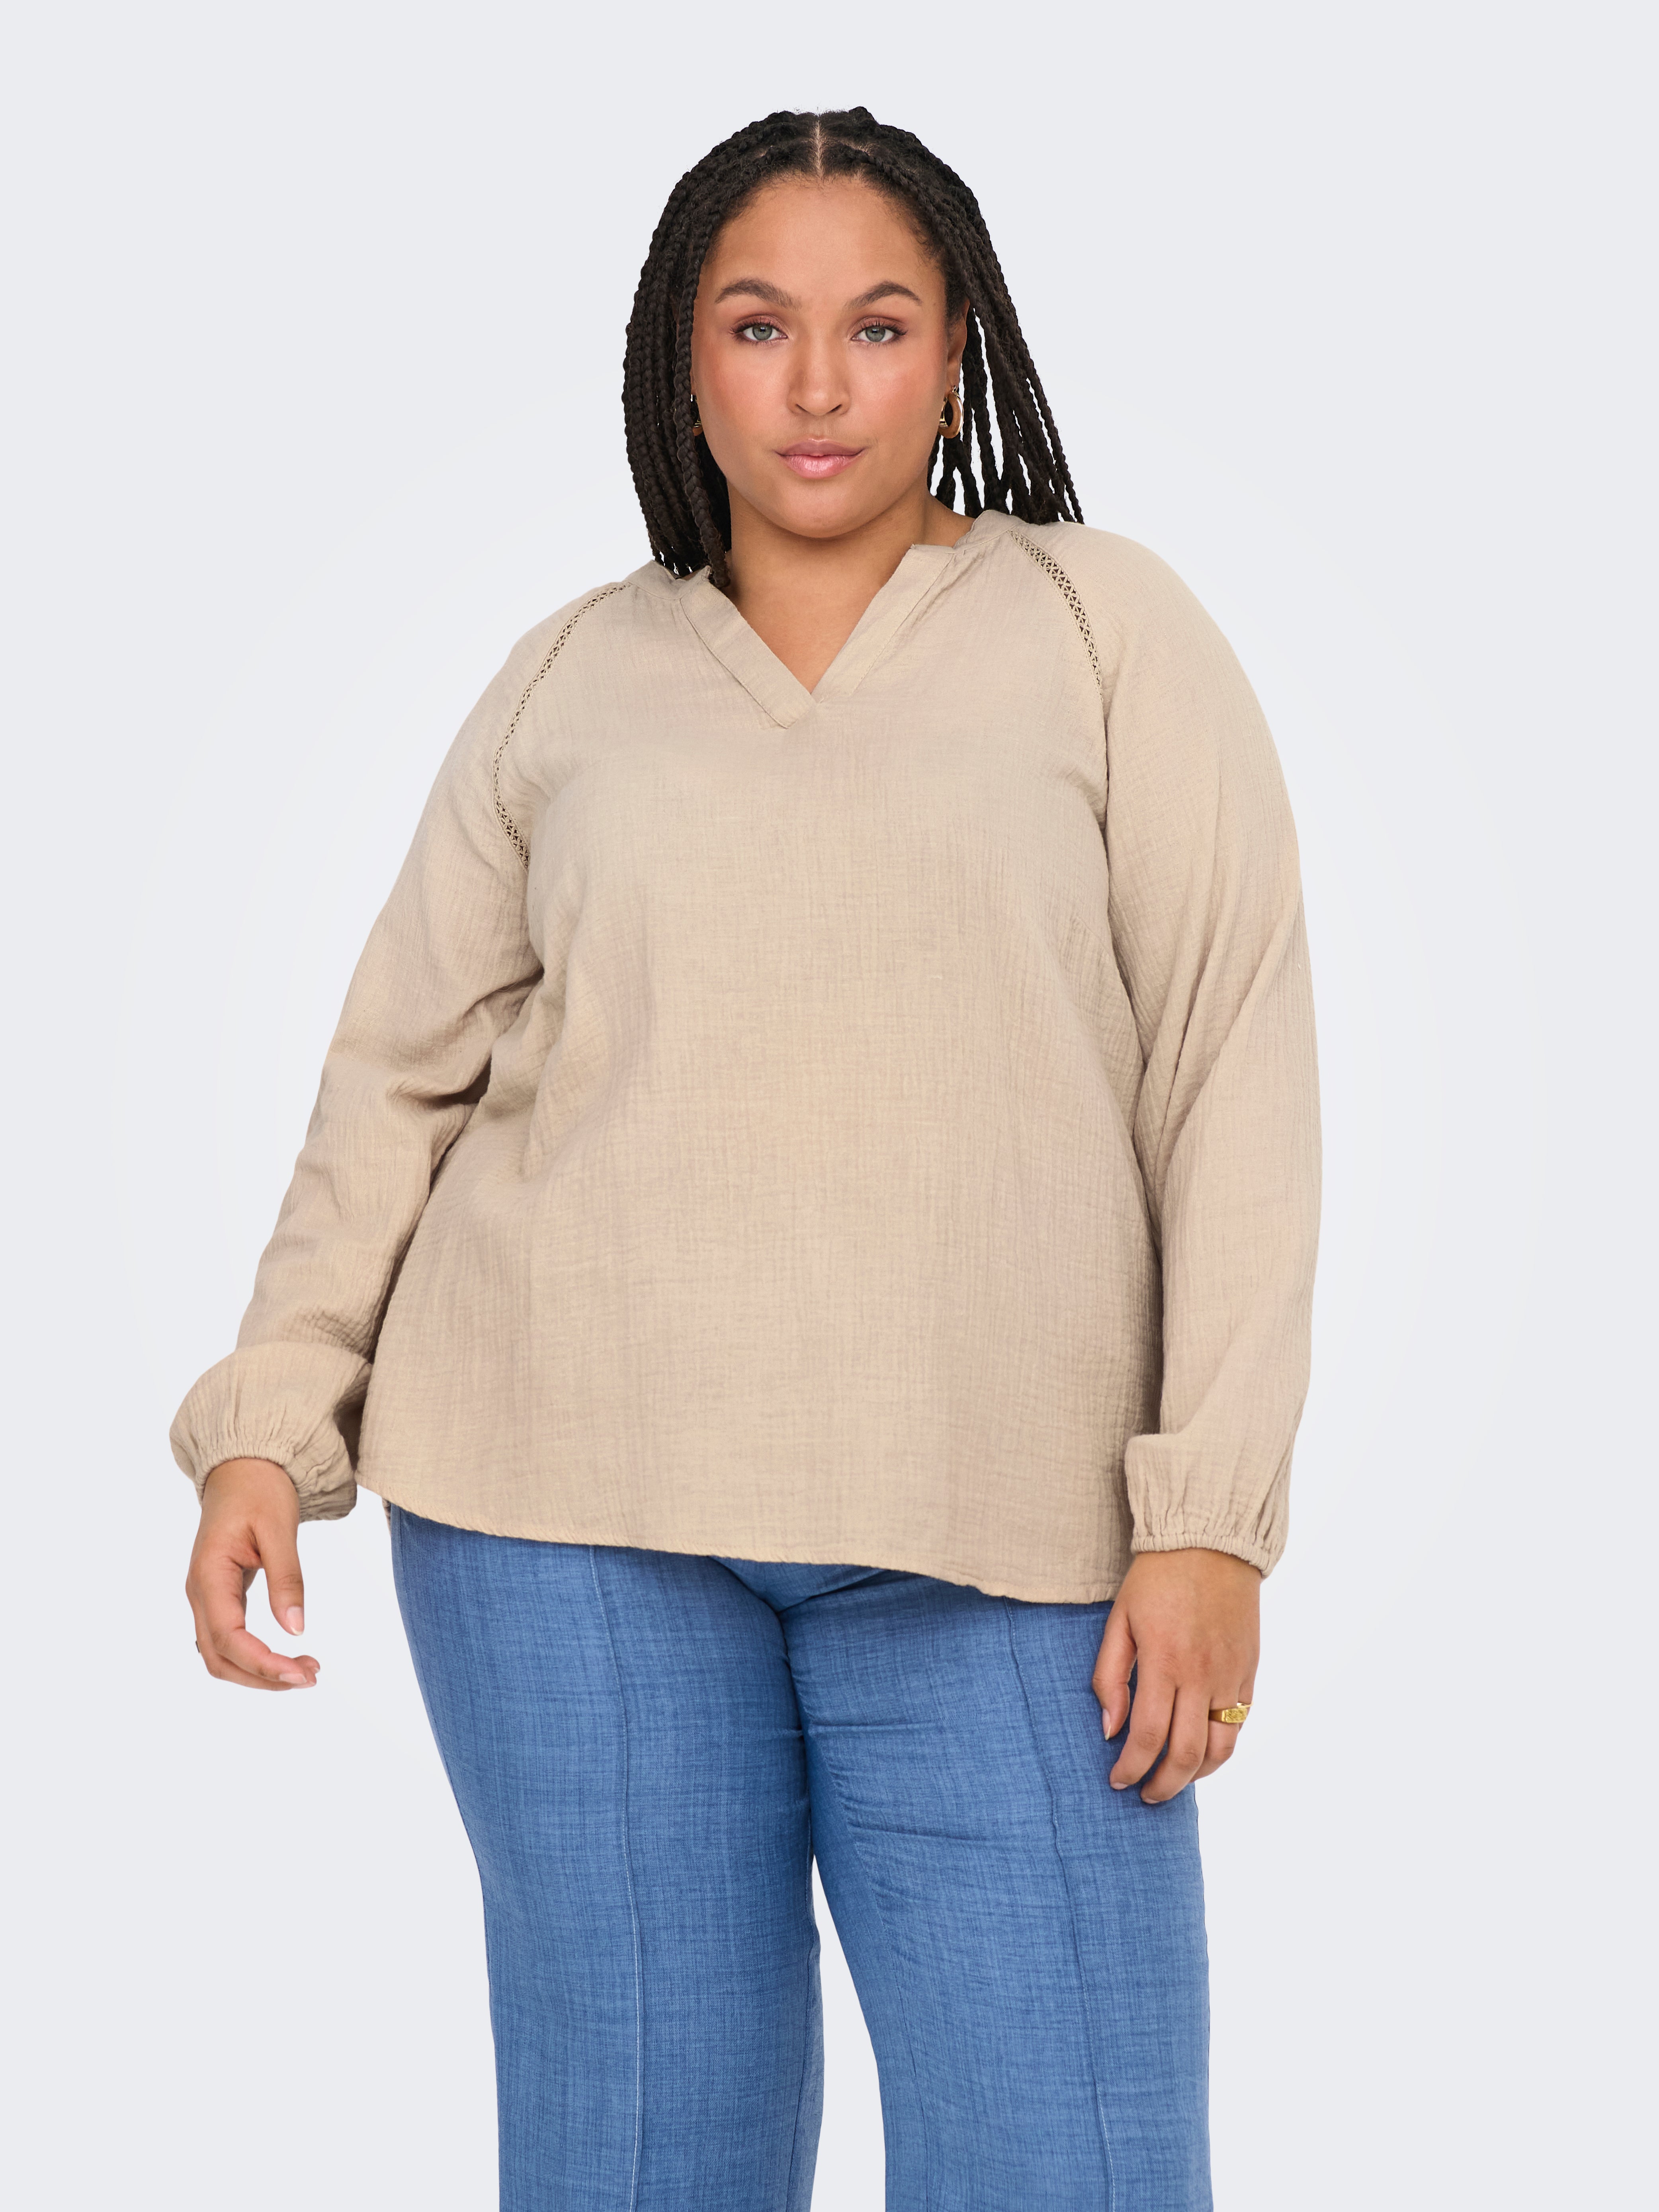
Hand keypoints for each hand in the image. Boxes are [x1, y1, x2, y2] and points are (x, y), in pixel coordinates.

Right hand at [186, 1458, 320, 1690]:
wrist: (242, 1467)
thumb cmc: (260, 1490)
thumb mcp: (279, 1528)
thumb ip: (286, 1578)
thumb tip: (297, 1629)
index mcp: (208, 1575)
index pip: (228, 1638)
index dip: (263, 1664)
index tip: (301, 1674)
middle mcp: (200, 1592)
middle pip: (219, 1658)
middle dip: (262, 1677)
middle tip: (310, 1676)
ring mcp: (206, 1595)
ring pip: (220, 1654)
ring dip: (258, 1671)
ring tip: (304, 1671)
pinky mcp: (220, 1595)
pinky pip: (228, 1638)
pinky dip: (253, 1656)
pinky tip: (285, 1657)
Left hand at [1092, 1548, 1258, 1802]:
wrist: (1210, 1541)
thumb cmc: (1157, 1577)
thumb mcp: (1120, 1619)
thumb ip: (1109, 1675)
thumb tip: (1109, 1729)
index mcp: (1164, 1661)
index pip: (1146, 1735)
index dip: (1130, 1767)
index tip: (1117, 1780)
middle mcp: (1202, 1674)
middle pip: (1186, 1753)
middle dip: (1163, 1784)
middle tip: (1145, 1794)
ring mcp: (1231, 1675)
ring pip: (1220, 1748)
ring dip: (1196, 1776)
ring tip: (1175, 1780)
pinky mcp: (1249, 1671)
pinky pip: (1239, 1724)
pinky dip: (1220, 1748)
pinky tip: (1201, 1751)